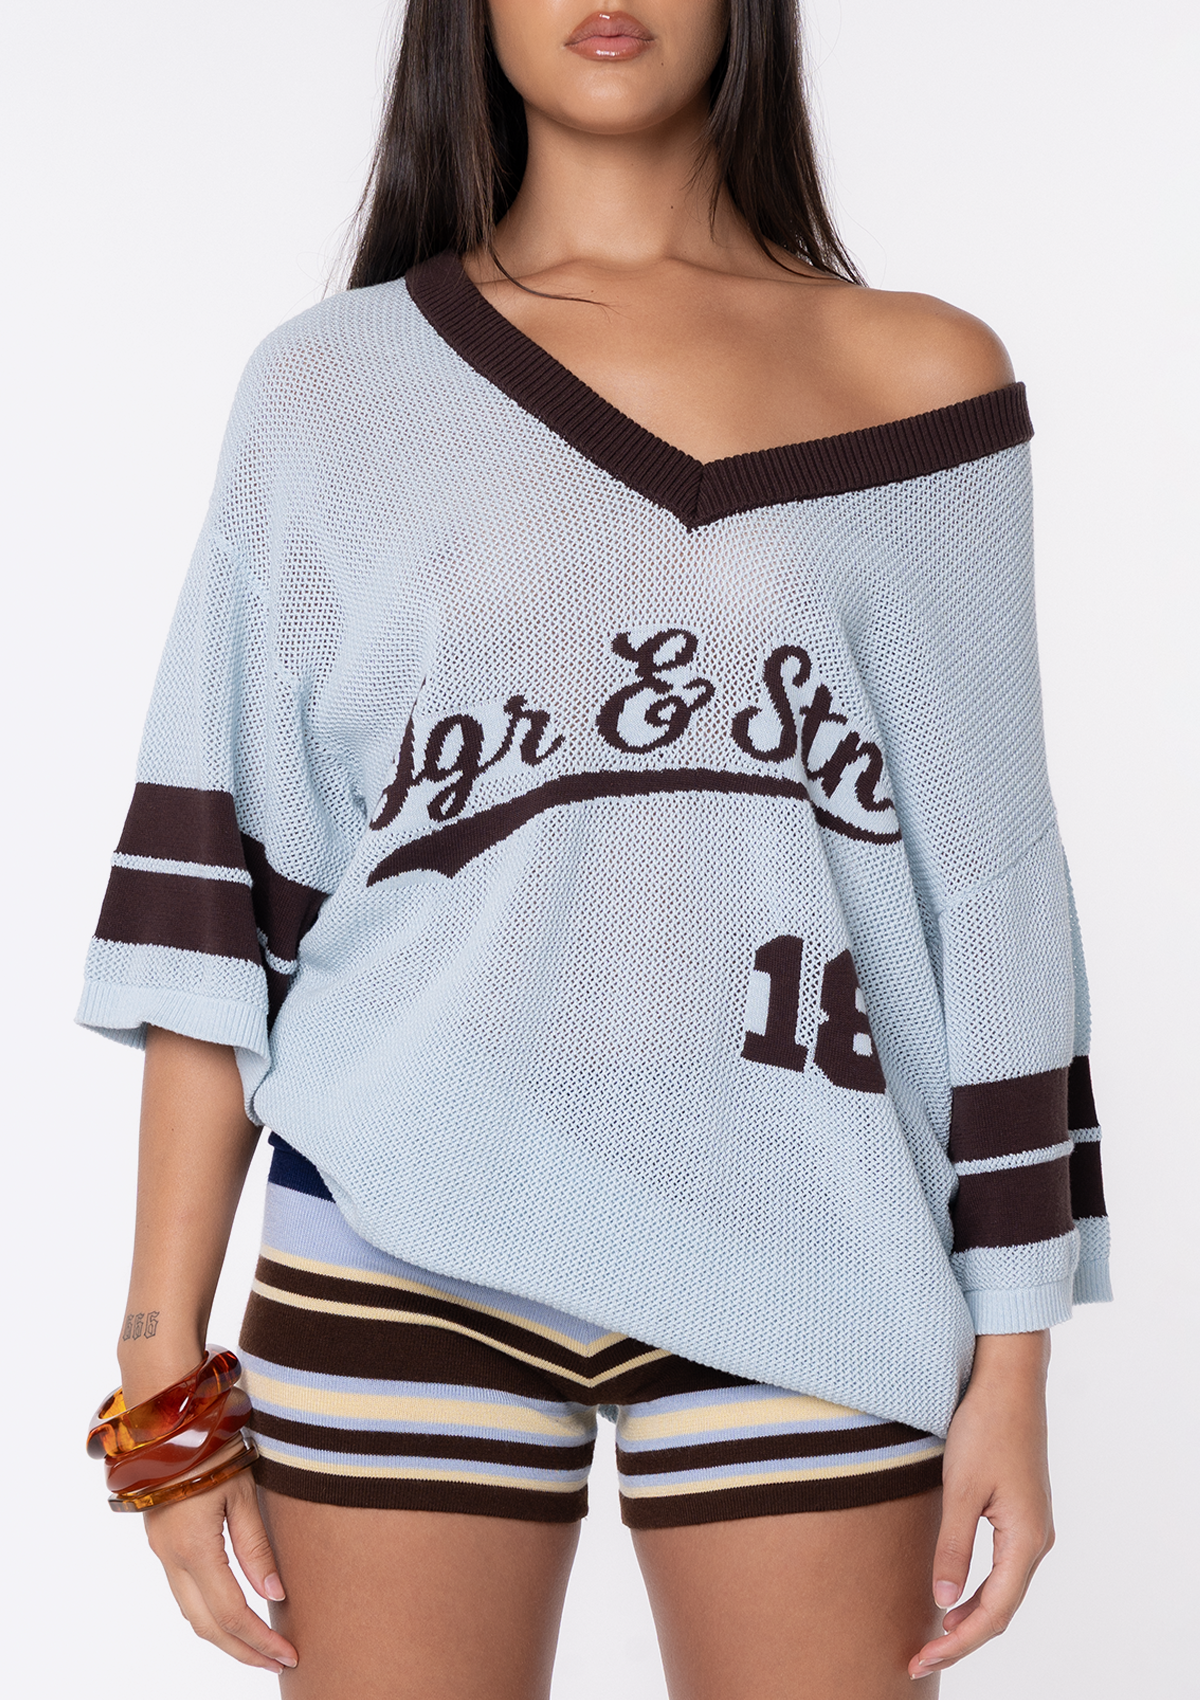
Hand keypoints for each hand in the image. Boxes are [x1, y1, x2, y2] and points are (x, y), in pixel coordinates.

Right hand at [144, 1465, 297, 1673]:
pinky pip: (185, 1593)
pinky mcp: (163, 1543)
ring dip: (225, 1637)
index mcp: (193, 1548)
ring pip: (191, 1614)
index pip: (231, 1613)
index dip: (260, 1639)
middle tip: (278, 1662)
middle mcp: (171, 1558)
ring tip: (260, 1648)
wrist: (168, 1422)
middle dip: (242, 1651)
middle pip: (206, 1626)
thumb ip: (255, 1546)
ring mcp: (162, 1552)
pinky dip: (209, 1614)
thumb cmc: (211, 1448)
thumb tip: (273, 1594)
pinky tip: (232, 1616)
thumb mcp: (242, 1493)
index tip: (289, 1653)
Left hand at [909, 1331, 1054, 1679]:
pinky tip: (953, 1597)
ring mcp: (1032, 1528)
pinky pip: (1003, 1568)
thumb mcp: (961, 1488)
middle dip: (962, 1638)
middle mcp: (1036, 1540)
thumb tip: (943, 1601)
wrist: (1008, 1381)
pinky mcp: (1021, 1513)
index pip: (994, 1612)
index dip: (959, 1643)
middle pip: (1002, 1608)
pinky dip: (979, 1591)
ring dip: (971, 1617)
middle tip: (920, 1659)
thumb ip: (952, 1547)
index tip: (923, 1659)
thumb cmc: (984, 1427)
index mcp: (1027, 1540)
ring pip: (1003, 1590)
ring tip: (933, 1639)